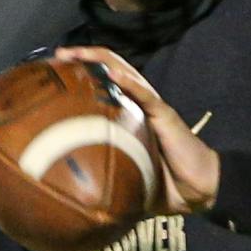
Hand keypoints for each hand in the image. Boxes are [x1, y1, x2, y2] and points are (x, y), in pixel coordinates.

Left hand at [53, 45, 219, 214]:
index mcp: (127, 116)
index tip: (53, 72)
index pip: (102, 86)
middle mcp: (137, 105)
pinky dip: (130, 82)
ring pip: (125, 73)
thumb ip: (103, 177)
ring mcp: (151, 107)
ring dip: (101, 60)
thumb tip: (72, 197)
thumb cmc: (162, 185)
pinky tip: (114, 73)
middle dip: (84, 57)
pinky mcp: (165, 114)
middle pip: (109, 70)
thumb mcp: (125, 178)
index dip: (79, 76)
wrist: (197, 190)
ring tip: (78, 52)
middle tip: (58, 54)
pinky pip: (146, 95)